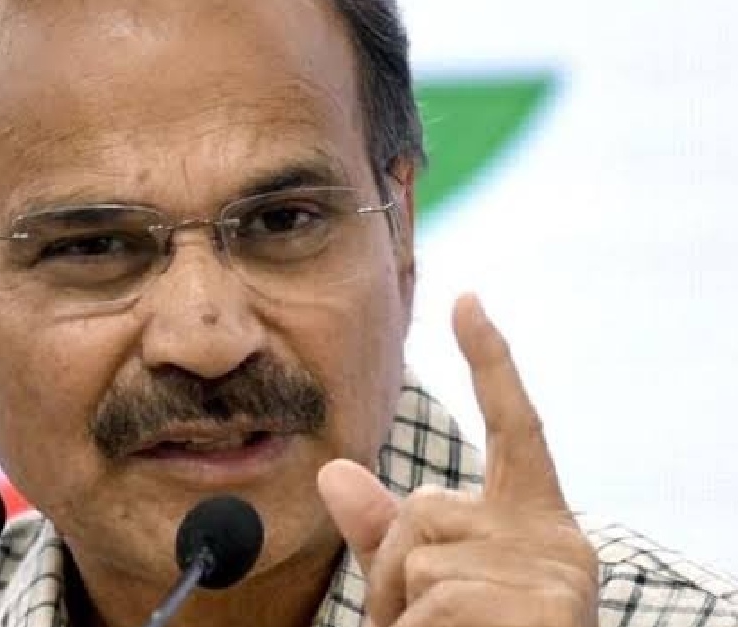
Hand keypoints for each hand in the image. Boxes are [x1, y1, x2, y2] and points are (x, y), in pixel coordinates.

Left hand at [318, 294, 598, 626]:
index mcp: (536, 526)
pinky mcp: (543, 612)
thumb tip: (334, 473)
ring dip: (403, 616)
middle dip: (395, 573)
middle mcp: (556, 543)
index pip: (517, 429)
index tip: (465, 298)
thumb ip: (386, 533)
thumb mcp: (427, 592)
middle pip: (423, 514)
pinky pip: (427, 609)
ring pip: (416, 565)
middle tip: (429, 624)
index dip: (491, 362)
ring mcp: (553, 579)